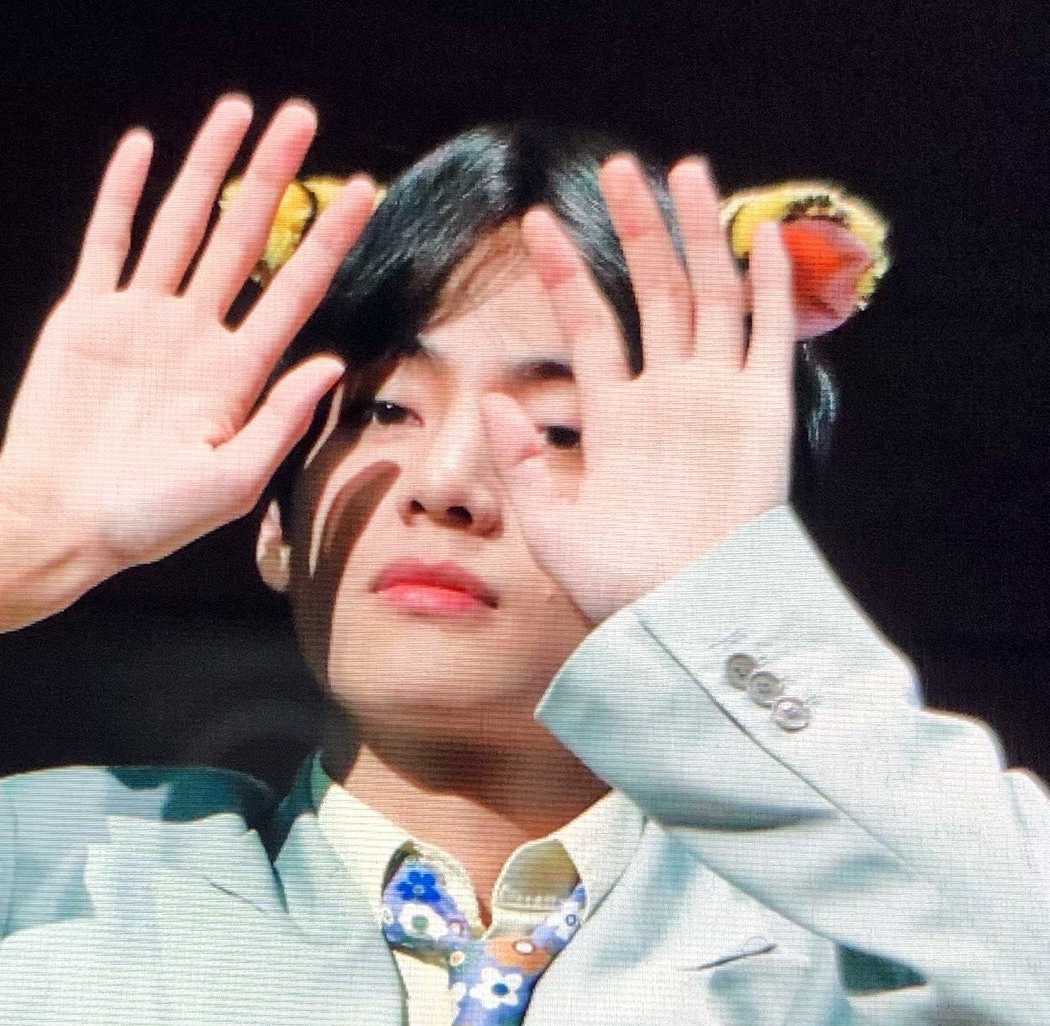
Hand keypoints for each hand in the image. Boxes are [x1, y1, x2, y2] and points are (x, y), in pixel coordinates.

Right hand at [0, 97, 376, 631]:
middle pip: (243, 241)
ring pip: (180, 225)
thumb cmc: (147, 521)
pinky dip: (122, 193)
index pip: (294, 293)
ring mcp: (140, 321)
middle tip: (300, 116)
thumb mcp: (229, 483)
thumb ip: (280, 421)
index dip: (328, 242)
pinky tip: (144, 147)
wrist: (60, 523)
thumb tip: (332, 364)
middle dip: (272, 178)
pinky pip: (107, 241)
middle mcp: (194, 339)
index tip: (363, 192)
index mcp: (234, 377)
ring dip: (207, 167)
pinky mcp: (85, 316)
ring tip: (235, 109)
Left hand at [480, 155, 795, 624]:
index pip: (590, 327)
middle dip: (637, 231)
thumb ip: (522, 467)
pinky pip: (769, 335)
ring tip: (682, 171)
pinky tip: (757, 233)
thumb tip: (489, 402)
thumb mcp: (551, 531)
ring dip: (698, 236)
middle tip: (618, 168)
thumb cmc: (620, 594)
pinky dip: (769, 284)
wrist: (687, 622)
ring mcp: (718, 400)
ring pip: (710, 297)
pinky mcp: (763, 412)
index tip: (537, 223)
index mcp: (616, 421)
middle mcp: (667, 399)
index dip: (568, 274)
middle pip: (653, 293)